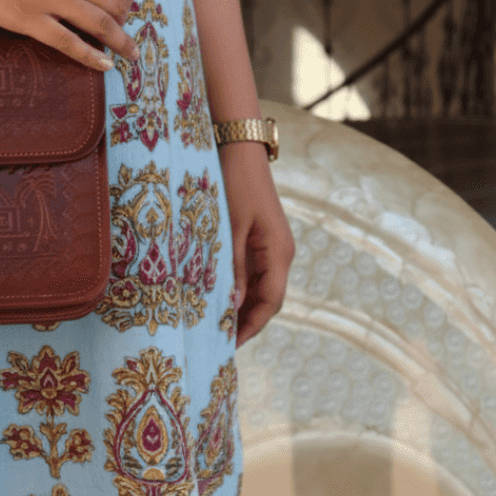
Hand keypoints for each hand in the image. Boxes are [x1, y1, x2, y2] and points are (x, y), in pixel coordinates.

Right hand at [0, 0, 138, 71]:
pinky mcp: (28, 21)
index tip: (126, 10)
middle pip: (115, 4)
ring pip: (101, 25)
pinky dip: (92, 57)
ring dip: (121, 42)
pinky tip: (104, 66)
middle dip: (125, 22)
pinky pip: (70, 44)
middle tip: (123, 34)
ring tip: (129, 54)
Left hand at [218, 141, 294, 348]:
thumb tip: (234, 304)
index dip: (252, 325)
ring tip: (215, 325)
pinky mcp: (258, 239)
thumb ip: (233, 266)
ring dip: (240, 306)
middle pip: (266, 299)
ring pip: (259, 287)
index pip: (271, 302)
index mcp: (279, 253)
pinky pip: (251, 272)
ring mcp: (270, 247)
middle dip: (245, 321)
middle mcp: (280, 254)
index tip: (231, 344)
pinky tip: (218, 296)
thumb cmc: (235, 185)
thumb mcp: (230, 227)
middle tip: (218, 341)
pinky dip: (237, 288)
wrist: (240, 151)